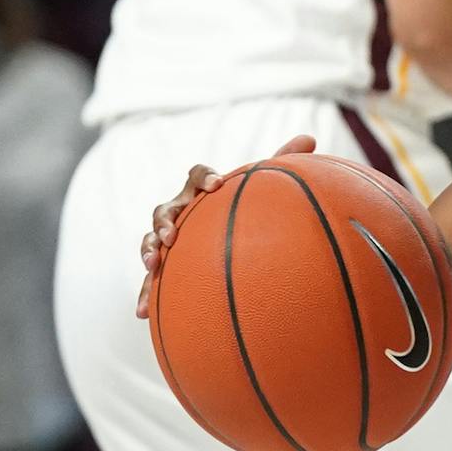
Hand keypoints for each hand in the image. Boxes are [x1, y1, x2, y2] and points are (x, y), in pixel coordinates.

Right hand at [135, 135, 316, 316]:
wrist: (227, 233)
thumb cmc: (244, 204)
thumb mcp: (263, 185)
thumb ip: (283, 160)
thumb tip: (310, 137)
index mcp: (203, 189)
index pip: (198, 174)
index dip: (204, 177)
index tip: (218, 183)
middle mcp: (182, 210)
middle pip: (164, 209)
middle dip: (165, 220)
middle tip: (172, 234)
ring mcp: (170, 237)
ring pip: (151, 239)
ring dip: (148, 249)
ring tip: (153, 263)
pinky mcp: (166, 264)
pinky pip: (151, 278)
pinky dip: (144, 293)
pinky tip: (141, 313)